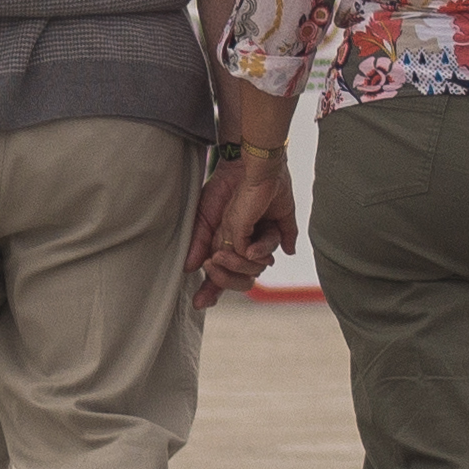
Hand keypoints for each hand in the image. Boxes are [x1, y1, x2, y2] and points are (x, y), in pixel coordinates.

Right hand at [189, 154, 293, 308]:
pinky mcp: (279, 229)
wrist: (243, 166)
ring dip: (244, 263)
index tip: (198, 302)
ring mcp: (262, 241)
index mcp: (226, 249)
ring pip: (257, 268)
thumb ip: (199, 242)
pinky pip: (274, 249)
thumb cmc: (222, 190)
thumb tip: (188, 268)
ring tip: (234, 250)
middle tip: (214, 264)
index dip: (210, 291)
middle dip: (227, 278)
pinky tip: (253, 247)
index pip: (219, 276)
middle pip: (241, 280)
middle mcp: (245, 249)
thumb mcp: (204, 216)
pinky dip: (263, 249)